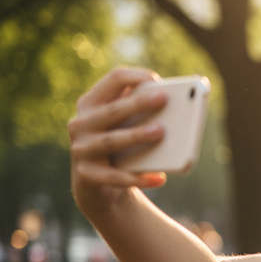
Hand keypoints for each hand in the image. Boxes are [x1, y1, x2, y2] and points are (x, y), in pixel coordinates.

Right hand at [69, 67, 168, 214]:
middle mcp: (80, 123)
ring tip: (162, 131)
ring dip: (136, 135)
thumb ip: (141, 112)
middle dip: (137, 103)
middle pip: (112, 110)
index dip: (135, 77)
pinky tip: (160, 178)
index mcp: (91, 103)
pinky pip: (115, 177)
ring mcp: (80, 149)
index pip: (113, 80)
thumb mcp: (125, 126)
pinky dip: (138, 178)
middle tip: (163, 98)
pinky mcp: (86, 175)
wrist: (98, 184)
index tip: (157, 80)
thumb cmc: (120, 146)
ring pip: (111, 141)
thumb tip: (179, 108)